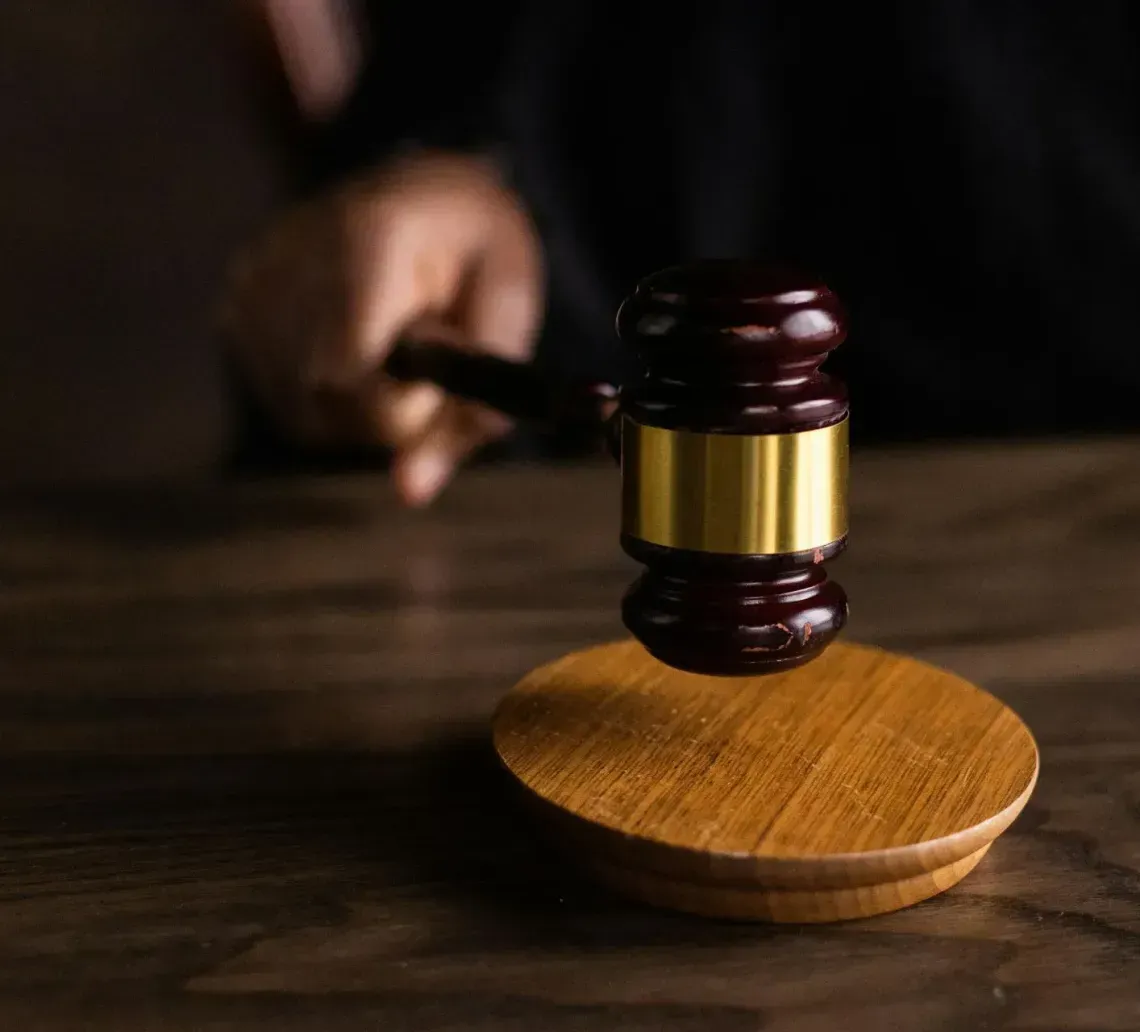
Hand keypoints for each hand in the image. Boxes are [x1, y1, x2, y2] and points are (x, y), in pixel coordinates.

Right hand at [219, 149, 543, 504]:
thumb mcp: (510, 312)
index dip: (398, 405)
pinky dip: (327, 400)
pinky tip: (354, 353)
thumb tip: (410, 492)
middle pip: (323, 399)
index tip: (434, 379)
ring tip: (391, 348)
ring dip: (358, 410)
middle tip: (424, 361)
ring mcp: (254, 278)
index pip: (350, 370)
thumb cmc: (479, 253)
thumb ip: (472, 404)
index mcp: (371, 234)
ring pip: (301, 412)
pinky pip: (282, 400)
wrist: (427, 189)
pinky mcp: (235, 304)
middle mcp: (293, 250)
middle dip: (386, 410)